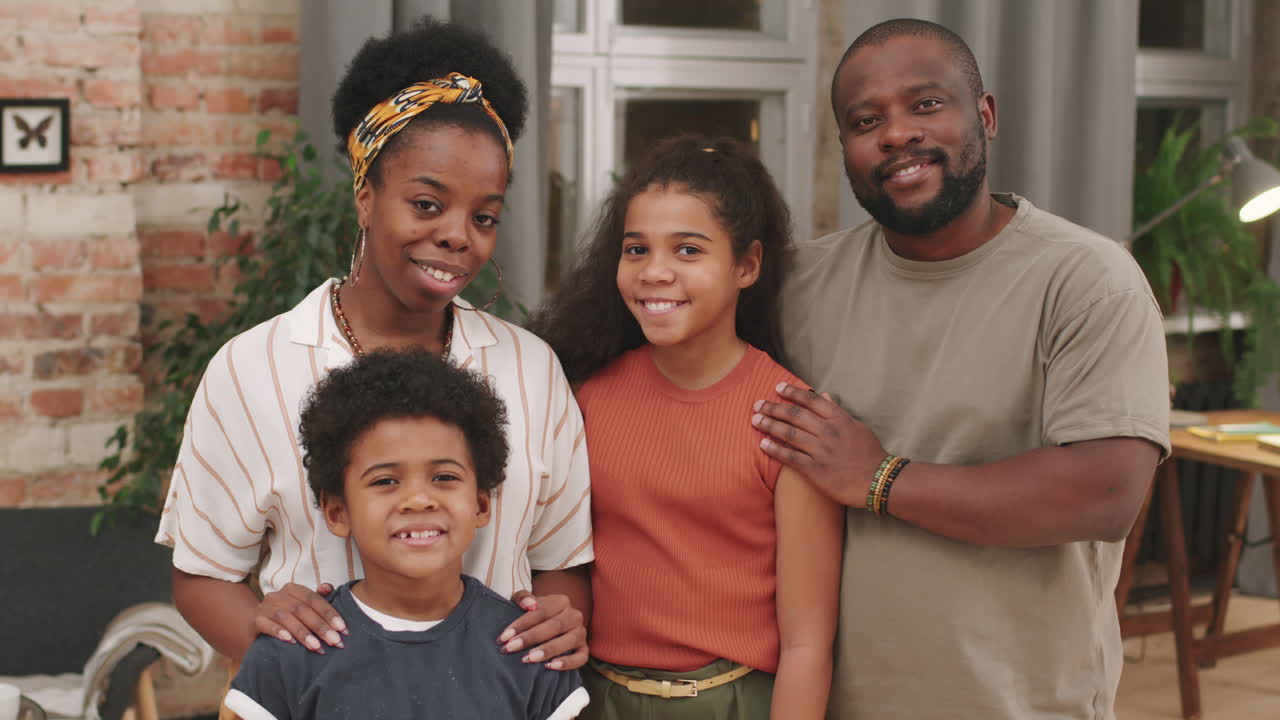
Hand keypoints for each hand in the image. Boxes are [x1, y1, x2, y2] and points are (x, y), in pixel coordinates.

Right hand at [254, 582, 345, 653]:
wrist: (259, 627)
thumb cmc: (289, 618)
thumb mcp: (304, 607)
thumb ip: (318, 597)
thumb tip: (327, 587)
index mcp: (292, 589)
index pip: (313, 599)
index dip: (329, 613)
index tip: (343, 629)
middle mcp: (277, 595)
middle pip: (302, 609)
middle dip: (320, 626)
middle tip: (334, 641)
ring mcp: (264, 607)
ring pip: (286, 618)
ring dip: (303, 633)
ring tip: (317, 647)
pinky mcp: (255, 621)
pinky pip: (267, 625)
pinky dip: (279, 632)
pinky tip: (291, 642)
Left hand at [498, 591, 586, 670]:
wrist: (543, 627)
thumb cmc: (530, 616)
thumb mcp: (522, 602)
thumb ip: (522, 598)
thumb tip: (530, 605)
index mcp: (561, 601)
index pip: (541, 611)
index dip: (521, 624)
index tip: (504, 637)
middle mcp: (574, 615)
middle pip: (554, 626)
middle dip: (530, 638)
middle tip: (511, 648)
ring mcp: (581, 632)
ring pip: (569, 640)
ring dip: (548, 650)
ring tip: (529, 658)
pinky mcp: (584, 649)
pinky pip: (581, 657)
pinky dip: (567, 662)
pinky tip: (550, 666)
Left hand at [752, 382, 884, 507]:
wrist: (879, 481)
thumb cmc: (870, 454)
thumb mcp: (857, 427)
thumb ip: (838, 412)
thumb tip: (823, 396)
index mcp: (840, 419)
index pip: (811, 401)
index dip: (792, 392)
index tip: (777, 388)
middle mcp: (829, 432)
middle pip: (795, 415)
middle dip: (774, 408)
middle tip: (757, 405)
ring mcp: (821, 451)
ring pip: (790, 434)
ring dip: (770, 425)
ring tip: (755, 420)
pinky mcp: (816, 470)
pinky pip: (791, 457)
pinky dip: (775, 449)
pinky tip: (763, 444)